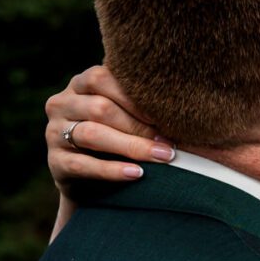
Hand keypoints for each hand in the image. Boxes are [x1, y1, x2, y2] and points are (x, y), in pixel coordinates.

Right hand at [45, 66, 175, 199]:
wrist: (94, 182)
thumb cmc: (122, 140)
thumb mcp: (131, 119)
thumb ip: (149, 110)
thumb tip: (205, 125)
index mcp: (81, 84)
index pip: (102, 78)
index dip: (136, 97)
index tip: (170, 114)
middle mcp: (63, 103)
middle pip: (101, 108)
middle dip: (140, 126)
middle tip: (172, 143)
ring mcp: (54, 132)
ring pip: (93, 134)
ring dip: (132, 146)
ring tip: (164, 157)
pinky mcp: (55, 162)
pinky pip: (82, 165)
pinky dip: (112, 170)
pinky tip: (137, 173)